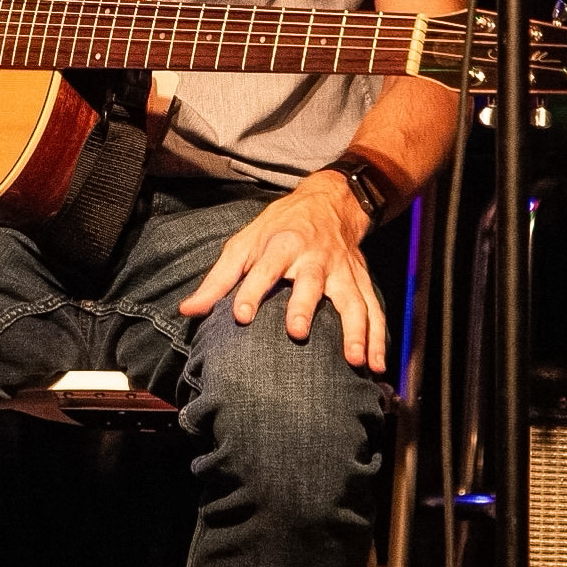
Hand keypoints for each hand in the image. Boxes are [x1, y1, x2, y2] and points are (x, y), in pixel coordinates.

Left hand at [179, 173, 386, 371]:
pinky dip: (379, 337)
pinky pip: (374, 309)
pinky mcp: (360, 280)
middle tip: (296, 333)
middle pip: (310, 281)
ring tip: (354, 360)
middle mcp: (314, 257)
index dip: (251, 290)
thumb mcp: (245, 243)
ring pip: (351, 300)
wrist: (330, 202)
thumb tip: (188, 311)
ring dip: (356, 330)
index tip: (240, 315)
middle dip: (304, 305)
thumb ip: (219, 279)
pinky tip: (376, 364)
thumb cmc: (280, 227)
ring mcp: (342, 270)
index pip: (264, 268)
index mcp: (282, 244)